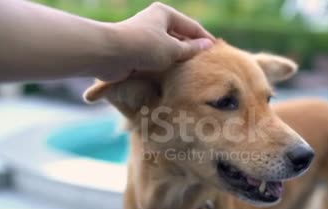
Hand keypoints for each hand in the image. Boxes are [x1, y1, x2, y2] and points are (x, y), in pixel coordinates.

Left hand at [98, 2, 214, 81]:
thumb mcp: (173, 49)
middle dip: (191, 50)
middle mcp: (155, 22)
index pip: (191, 26)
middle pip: (180, 36)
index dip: (205, 39)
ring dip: (178, 59)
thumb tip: (207, 45)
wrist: (109, 55)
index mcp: (165, 14)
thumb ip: (191, 49)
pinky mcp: (137, 51)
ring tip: (192, 72)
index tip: (217, 51)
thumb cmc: (143, 47)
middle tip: (206, 64)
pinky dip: (166, 65)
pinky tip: (174, 76)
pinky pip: (157, 58)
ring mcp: (145, 37)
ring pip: (168, 48)